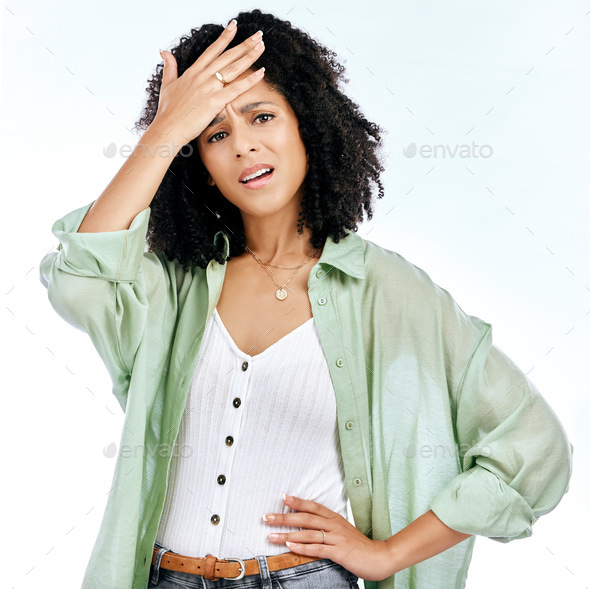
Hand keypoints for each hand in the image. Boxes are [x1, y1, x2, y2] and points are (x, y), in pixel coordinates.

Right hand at [154, 20, 265, 145]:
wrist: (167, 128)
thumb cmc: (167, 111)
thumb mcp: (167, 84)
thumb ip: (169, 67)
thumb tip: (164, 52)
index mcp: (193, 72)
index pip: (212, 50)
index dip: (224, 37)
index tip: (234, 26)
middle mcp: (202, 76)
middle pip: (227, 56)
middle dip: (244, 44)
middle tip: (258, 35)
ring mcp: (208, 88)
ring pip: (233, 68)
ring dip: (249, 56)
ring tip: (262, 46)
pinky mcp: (214, 102)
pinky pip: (235, 88)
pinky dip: (249, 80)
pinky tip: (261, 72)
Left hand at [262, 494, 393, 581]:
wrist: (380, 557)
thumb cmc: (359, 546)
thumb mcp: (343, 531)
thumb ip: (328, 527)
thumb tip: (310, 525)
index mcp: (335, 518)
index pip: (313, 506)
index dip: (298, 501)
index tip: (283, 497)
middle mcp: (334, 525)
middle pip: (306, 518)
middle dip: (284, 517)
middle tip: (267, 517)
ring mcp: (336, 538)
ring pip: (308, 533)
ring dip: (287, 534)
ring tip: (271, 535)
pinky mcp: (339, 552)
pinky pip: (317, 548)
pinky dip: (302, 546)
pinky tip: (290, 545)